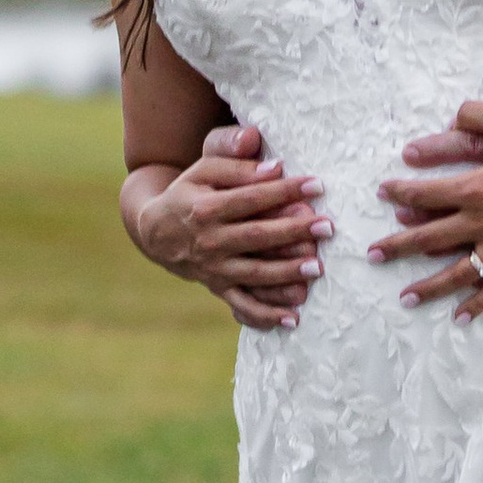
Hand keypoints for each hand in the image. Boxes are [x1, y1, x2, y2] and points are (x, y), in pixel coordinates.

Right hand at [129, 122, 331, 330]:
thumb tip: (275, 167)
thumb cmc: (190, 194)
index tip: (317, 185)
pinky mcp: (219, 289)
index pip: (251, 198)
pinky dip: (266, 316)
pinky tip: (293, 318)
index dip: (284, 191)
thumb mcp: (204, 171)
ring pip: (255, 273)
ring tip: (317, 268)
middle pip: (257, 237)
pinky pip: (243, 306)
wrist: (156, 232)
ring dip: (286, 273)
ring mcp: (214, 269)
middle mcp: (210, 241)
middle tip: (327, 227)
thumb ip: (236, 165)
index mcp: (206, 208)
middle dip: (294, 232)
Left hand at [373, 60, 482, 317]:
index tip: (383, 194)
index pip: (424, 194)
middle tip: (372, 255)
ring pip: (458, 272)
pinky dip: (479, 303)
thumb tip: (453, 112)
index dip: (399, 193)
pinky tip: (460, 316)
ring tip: (403, 297)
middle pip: (429, 238)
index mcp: (476, 186)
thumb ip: (474, 112)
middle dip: (396, 247)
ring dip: (427, 286)